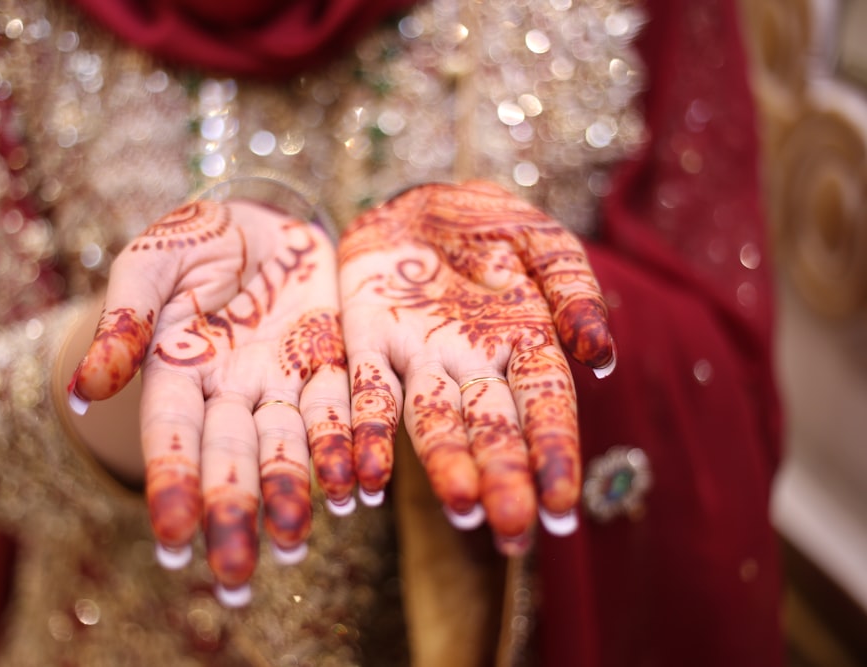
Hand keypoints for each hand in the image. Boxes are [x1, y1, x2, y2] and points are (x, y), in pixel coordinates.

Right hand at [68, 199, 351, 602]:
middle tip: (235, 576)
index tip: (173, 538)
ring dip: (294, 492)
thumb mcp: (153, 262)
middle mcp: (231, 391)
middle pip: (232, 455)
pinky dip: (349, 448)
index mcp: (178, 373)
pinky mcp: (332, 364)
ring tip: (297, 541)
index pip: (173, 435)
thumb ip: (126, 320)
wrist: (263, 219)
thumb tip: (83, 389)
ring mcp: (283, 382)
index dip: (173, 482)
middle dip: (233, 511)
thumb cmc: (195, 238)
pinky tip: (357, 487)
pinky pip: (344, 409)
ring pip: (289, 444)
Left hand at [338, 181, 613, 553]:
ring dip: (445, 466)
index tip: (562, 507)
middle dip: (504, 477)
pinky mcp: (369, 345)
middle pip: (491, 427)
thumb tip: (601, 357)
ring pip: (434, 421)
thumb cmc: (489, 223)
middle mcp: (475, 365)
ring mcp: (420, 360)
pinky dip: (369, 434)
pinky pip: (368, 394)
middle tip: (513, 530)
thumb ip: (573, 290)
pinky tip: (368, 477)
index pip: (545, 407)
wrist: (416, 200)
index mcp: (526, 344)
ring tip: (460, 508)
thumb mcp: (541, 241)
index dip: (554, 454)